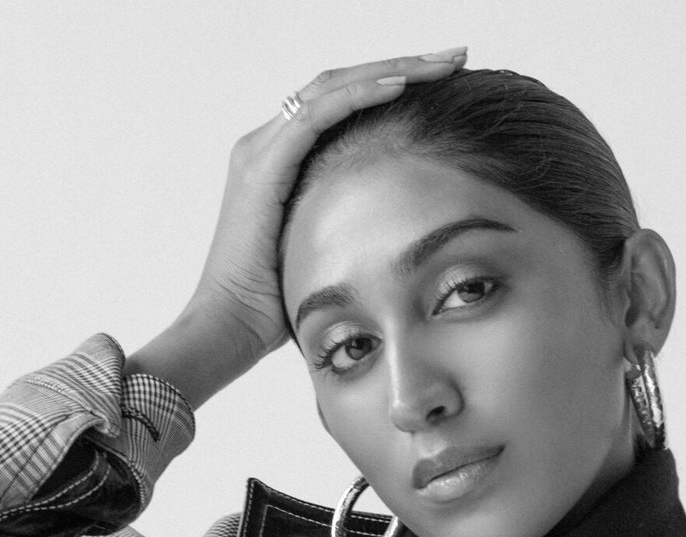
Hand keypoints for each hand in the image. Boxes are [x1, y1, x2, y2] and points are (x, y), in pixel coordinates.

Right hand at [129, 51, 466, 407]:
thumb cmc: (275, 310)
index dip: (392, 86)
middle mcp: (267, 144)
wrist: (229, 331)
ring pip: (334, 86)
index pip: (342, 104)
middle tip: (456, 56)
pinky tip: (402, 85)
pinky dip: (361, 94)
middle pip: (342, 84)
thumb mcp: (325, 255)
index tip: (444, 83)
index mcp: (280, 162)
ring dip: (392, 69)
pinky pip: (319, 112)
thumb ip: (350, 228)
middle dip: (402, 66)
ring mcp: (261, 151)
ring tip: (441, 62)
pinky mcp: (263, 166)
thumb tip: (402, 233)